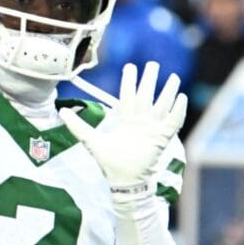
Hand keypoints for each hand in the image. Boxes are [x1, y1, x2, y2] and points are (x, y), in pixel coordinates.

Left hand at [60, 62, 185, 194]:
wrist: (123, 180)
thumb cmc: (110, 162)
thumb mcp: (91, 141)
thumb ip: (78, 126)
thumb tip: (62, 111)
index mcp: (126, 120)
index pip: (128, 96)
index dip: (129, 81)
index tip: (130, 67)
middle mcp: (141, 122)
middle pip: (146, 96)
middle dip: (149, 80)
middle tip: (153, 64)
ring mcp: (152, 129)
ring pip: (161, 105)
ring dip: (167, 91)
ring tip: (173, 76)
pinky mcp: (161, 138)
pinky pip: (172, 122)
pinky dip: (177, 110)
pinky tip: (181, 97)